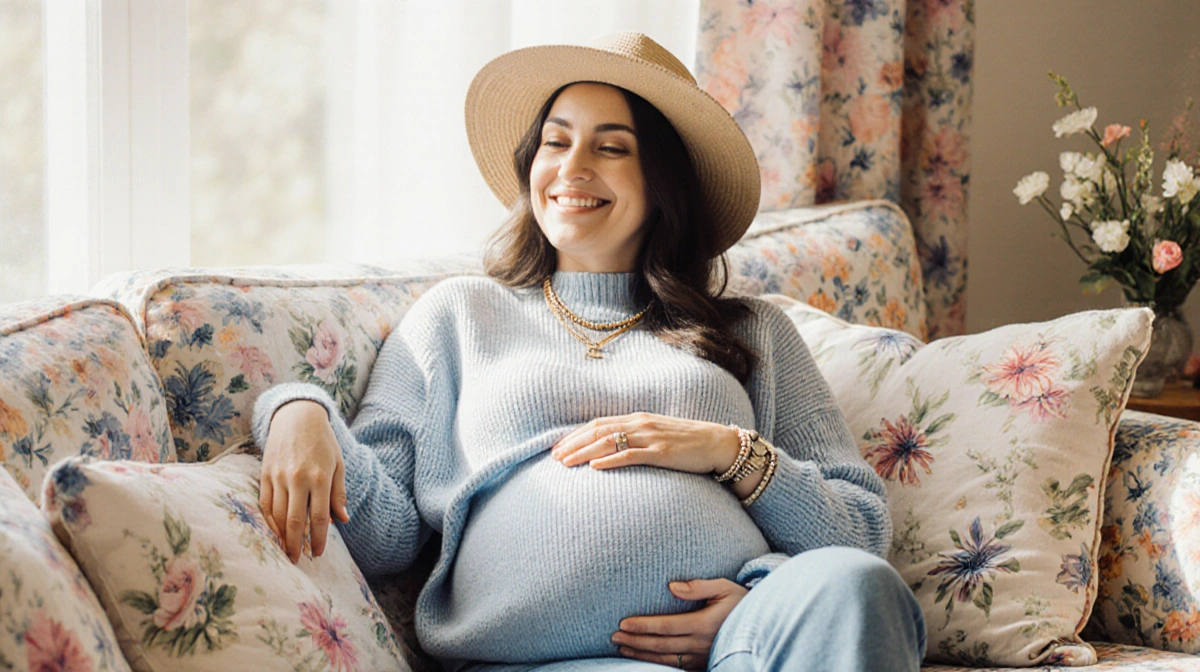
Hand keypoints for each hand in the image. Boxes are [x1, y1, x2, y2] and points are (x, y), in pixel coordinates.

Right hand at [259, 400, 349, 563]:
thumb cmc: (323, 441)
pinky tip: (274, 532)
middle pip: (296, 521)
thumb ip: (339, 493)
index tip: (319, 553)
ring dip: (282, 537)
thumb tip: (343, 519)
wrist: (296, 416)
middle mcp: (298, 479)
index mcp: (320, 477)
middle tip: (298, 561)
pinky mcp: (264, 474)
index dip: (319, 539)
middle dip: (297, 545)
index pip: (320, 517)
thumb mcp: (338, 464)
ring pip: (278, 515)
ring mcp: (278, 476)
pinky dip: (269, 521)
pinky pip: (265, 503)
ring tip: (286, 551)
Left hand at [550, 412, 739, 474]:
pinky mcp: (661, 453)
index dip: (575, 435)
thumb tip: (612, 449)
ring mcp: (650, 437)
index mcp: (637, 419)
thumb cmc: (686, 443)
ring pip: (609, 442)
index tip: (558, 447)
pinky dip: (610, 460)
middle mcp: (640, 424)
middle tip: (554, 457)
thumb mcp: (657, 435)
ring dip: (584, 452)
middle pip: (598, 431)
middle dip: (573, 444)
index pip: (598, 424)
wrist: (717, 444)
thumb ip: (636, 438)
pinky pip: (631, 455)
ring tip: (566, 463)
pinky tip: (595, 467)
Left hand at [612, 578, 747, 668]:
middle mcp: (700, 644)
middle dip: (635, 641)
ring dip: (641, 654)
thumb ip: (698, 586)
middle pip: (661, 645)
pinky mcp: (703, 664)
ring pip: (665, 659)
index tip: (624, 623)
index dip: (643, 626)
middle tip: (614, 636)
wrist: (763, 626)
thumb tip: (672, 586)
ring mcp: (701, 657)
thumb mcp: (724, 587)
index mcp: (704, 623)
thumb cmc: (741, 601)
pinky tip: (643, 658)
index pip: (666, 626)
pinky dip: (656, 663)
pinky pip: (675, 666)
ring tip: (622, 647)